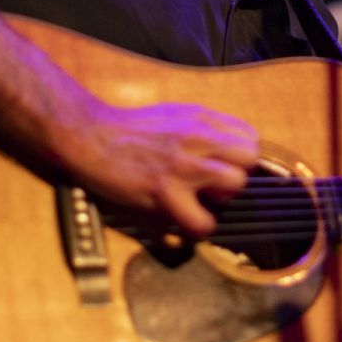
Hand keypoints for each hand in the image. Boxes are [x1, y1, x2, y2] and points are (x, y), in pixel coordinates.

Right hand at [57, 97, 259, 237]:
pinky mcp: (165, 191)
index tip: (225, 166)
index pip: (251, 137)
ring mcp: (183, 164)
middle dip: (236, 175)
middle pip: (250, 158)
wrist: (91, 136)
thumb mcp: (175, 114)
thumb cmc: (130, 129)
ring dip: (221, 199)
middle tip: (214, 185)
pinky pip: (203, 221)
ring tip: (200, 200)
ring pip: (235, 183)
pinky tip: (184, 219)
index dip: (241, 157)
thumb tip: (230, 147)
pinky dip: (197, 226)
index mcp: (201, 118)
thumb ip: (204, 127)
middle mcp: (198, 137)